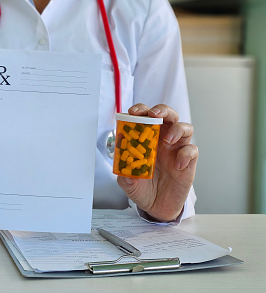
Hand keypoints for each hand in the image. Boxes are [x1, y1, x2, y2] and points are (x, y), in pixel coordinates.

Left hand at [117, 104, 197, 221]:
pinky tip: (176, 165)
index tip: (133, 112)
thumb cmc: (142, 188)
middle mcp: (163, 140)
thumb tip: (127, 173)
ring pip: (185, 127)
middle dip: (162, 110)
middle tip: (154, 115)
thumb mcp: (128, 183)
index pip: (146, 117)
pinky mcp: (188, 162)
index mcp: (147, 139)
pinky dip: (185, 154)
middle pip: (169, 115)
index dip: (141, 110)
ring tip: (167, 140)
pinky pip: (192, 150)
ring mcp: (177, 150)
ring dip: (177, 129)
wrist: (156, 207)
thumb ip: (126, 177)